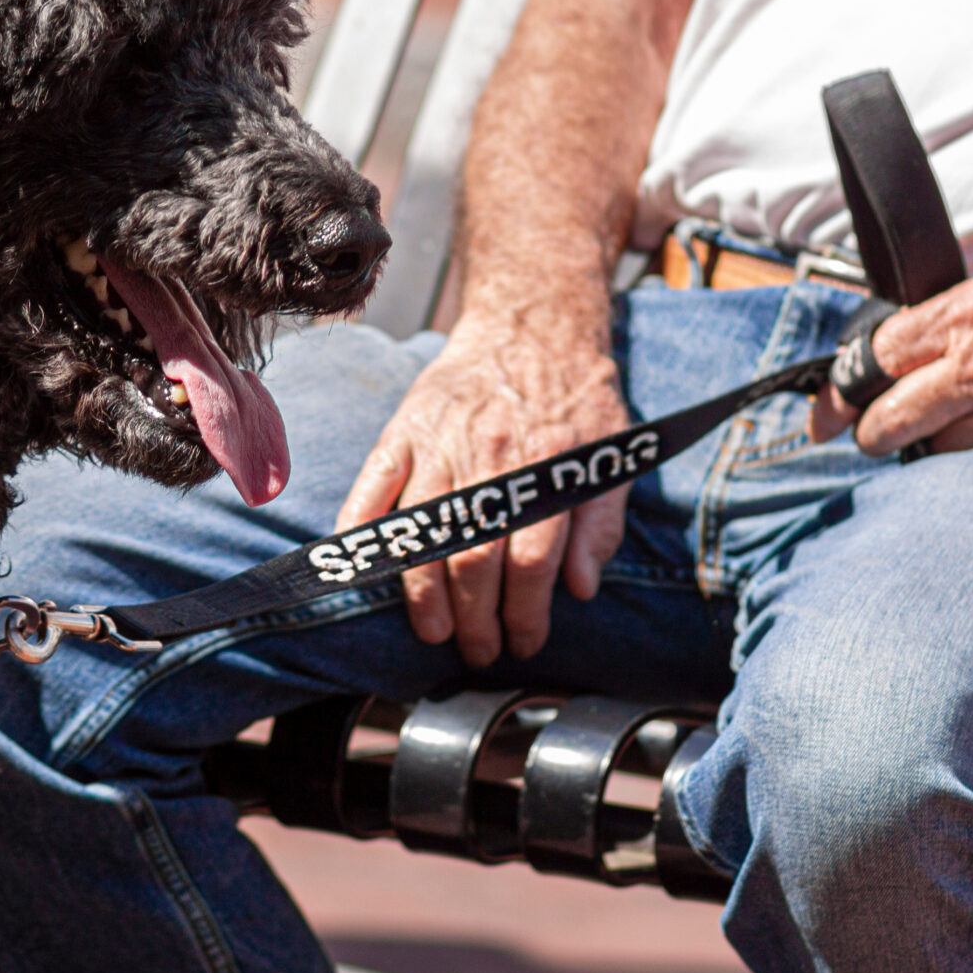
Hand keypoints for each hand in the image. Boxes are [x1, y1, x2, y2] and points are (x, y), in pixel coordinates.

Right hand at [338, 319, 629, 665]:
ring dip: (422, 593)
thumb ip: (600, 526)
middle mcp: (491, 460)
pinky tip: (363, 567)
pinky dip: (360, 529)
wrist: (534, 321)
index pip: (529, 565)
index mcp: (545, 470)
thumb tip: (580, 589)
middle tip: (476, 650)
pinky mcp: (405, 429)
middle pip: (472, 560)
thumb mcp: (612, 458)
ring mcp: (440, 444)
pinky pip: (372, 486)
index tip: (521, 643)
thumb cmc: (577, 396)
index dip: (523, 615)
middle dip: (473, 620)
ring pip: (423, 534)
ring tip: (431, 629)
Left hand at [808, 254, 972, 454]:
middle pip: (887, 412)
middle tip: (867, 435)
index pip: (871, 357)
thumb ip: (936, 325)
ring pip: (926, 440)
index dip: (839, 391)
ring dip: (916, 444)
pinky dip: (959, 449)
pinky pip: (970, 450)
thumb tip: (882, 357)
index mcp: (955, 312)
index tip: (824, 415)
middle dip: (868, 431)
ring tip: (924, 435)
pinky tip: (970, 436)